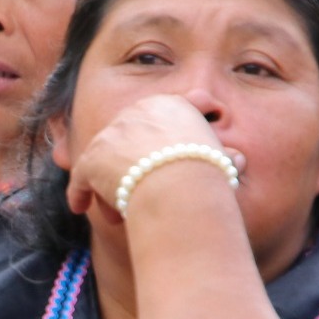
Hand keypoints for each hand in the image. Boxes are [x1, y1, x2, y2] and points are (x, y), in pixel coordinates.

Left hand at [64, 94, 244, 222]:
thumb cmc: (208, 176)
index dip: (157, 147)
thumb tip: (239, 160)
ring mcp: (112, 134)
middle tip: (138, 193)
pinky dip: (80, 193)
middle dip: (130, 169)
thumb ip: (222, 155)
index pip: (156, 122)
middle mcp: (137, 112)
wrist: (182, 183)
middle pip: (127, 142)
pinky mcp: (93, 159)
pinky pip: (81, 178)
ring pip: (104, 162)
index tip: (160, 163)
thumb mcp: (220, 158)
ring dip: (109, 187)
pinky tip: (80, 207)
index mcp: (170, 105)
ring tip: (118, 213)